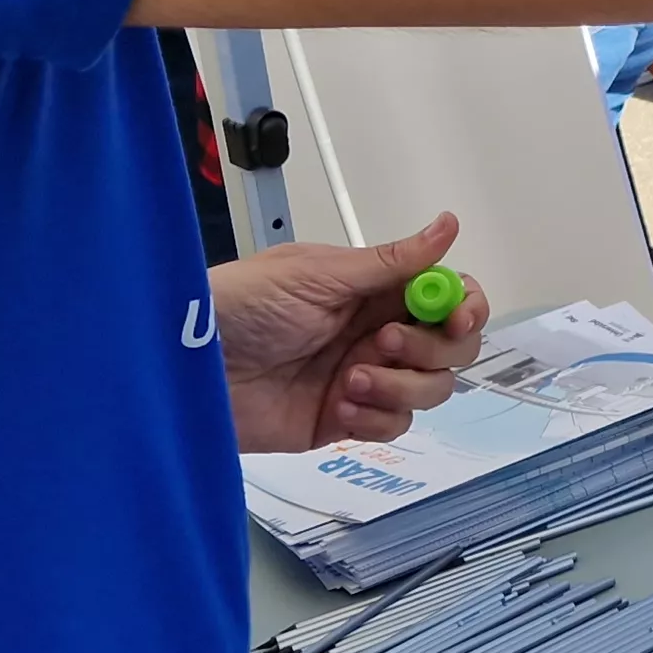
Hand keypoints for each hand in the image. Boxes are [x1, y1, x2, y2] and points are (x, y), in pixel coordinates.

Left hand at [213, 212, 490, 452]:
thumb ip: (390, 262)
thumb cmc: (242, 305)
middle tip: (381, 343)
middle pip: (451, 348)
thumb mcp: (317, 275)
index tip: (455, 317)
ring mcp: (364, 379)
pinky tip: (340, 407)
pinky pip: (393, 426)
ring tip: (350, 380)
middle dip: (430, 349)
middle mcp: (377, 333)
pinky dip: (376, 419)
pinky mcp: (343, 421)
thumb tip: (448, 225)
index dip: (463, 306)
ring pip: (429, 390)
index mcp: (374, 290)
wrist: (189, 368)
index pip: (447, 296)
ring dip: (401, 386)